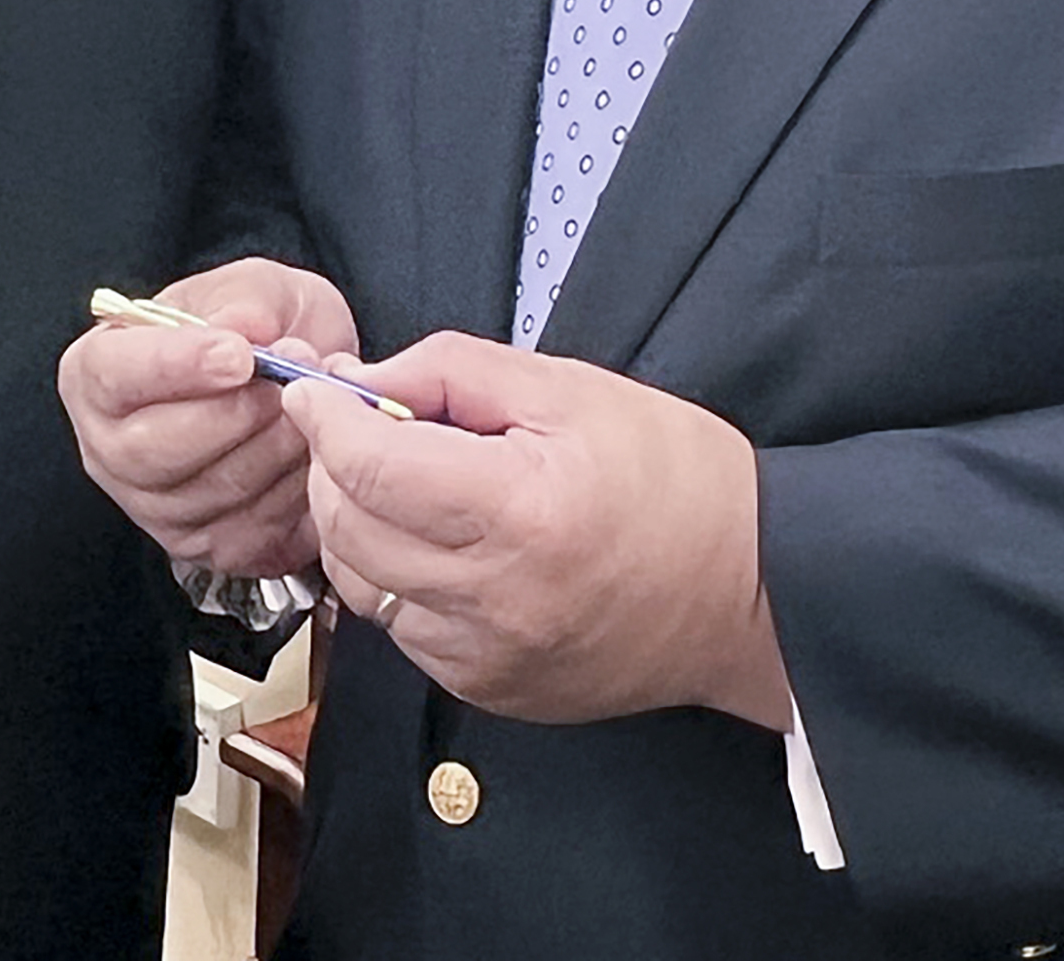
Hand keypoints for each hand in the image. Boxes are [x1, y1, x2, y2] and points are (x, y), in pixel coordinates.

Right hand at [59, 257, 359, 577]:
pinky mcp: (200, 547)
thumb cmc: (255, 327)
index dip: (175, 366)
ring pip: (209, 494)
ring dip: (274, 452)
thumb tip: (246, 330)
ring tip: (309, 413)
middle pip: (154, 450)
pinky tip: (307, 457)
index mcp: (97, 372)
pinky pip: (248, 534)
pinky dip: (290, 497)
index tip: (239, 355)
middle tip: (290, 385)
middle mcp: (107, 447)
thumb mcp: (257, 288)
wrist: (290, 381)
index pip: (112, 376)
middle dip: (237, 416)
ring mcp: (149, 506)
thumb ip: (249, 302)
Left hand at [284, 332, 791, 729]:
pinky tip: (443, 544)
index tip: (314, 390)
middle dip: (331, 467)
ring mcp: (486, 657)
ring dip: (355, 524)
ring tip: (401, 483)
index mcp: (521, 510)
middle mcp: (494, 598)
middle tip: (356, 427)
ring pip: (359, 583)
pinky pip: (401, 627)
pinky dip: (396, 577)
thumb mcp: (570, 388)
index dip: (325, 420)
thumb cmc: (673, 477)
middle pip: (347, 528)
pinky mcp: (487, 691)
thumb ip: (452, 371)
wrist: (749, 592)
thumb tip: (356, 381)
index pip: (370, 466)